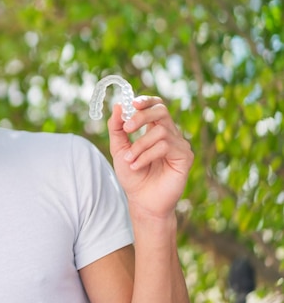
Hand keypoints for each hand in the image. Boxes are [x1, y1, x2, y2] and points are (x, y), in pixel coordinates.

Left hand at [108, 96, 192, 218]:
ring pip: (160, 131)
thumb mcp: (118, 149)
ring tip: (129, 160)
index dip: (147, 101)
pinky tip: (137, 166)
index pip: (156, 106)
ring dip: (139, 145)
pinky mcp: (185, 157)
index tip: (132, 103)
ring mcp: (179, 145)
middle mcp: (170, 134)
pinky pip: (165, 146)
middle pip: (161, 111)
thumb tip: (118, 105)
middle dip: (142, 116)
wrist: (141, 201)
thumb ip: (117, 128)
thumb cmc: (132, 175)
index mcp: (155, 129)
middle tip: (127, 128)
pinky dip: (147, 155)